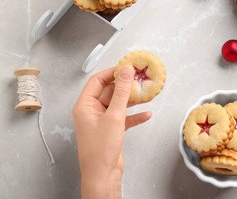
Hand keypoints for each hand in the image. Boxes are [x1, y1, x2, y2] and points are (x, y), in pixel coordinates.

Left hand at [72, 66, 151, 197]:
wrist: (103, 175)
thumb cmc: (100, 150)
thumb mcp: (114, 117)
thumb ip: (122, 92)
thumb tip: (126, 72)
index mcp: (85, 106)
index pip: (97, 81)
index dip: (112, 72)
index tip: (127, 67)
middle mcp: (92, 112)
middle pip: (110, 91)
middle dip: (125, 86)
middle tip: (140, 79)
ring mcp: (102, 121)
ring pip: (118, 104)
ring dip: (132, 100)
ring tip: (146, 94)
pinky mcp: (111, 130)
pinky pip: (124, 117)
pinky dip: (135, 115)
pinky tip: (146, 113)